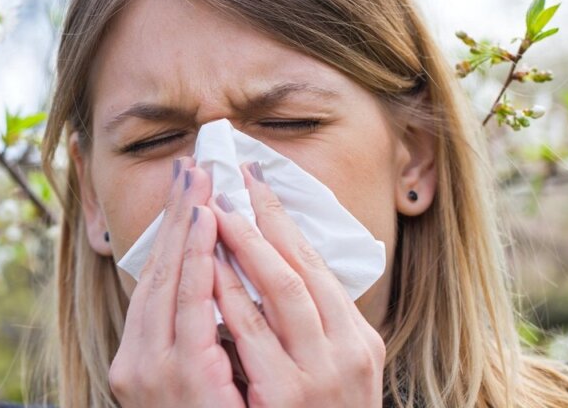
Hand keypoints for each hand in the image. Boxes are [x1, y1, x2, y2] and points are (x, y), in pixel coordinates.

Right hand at [109, 157, 244, 407]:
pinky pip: (190, 309)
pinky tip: (208, 228)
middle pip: (158, 273)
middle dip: (177, 218)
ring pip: (170, 282)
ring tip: (203, 185)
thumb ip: (202, 337)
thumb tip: (223, 287)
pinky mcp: (179, 378)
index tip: (190, 193)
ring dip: (188, 228)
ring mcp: (153, 372)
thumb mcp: (201, 378)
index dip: (174, 233)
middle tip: (193, 168)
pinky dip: (197, 263)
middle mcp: (137, 362)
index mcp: (142, 358)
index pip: (158, 282)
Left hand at [208, 161, 385, 406]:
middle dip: (263, 220)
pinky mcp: (288, 398)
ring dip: (245, 248)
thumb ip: (311, 327)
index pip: (318, 264)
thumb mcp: (331, 371)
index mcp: (358, 340)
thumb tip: (276, 268)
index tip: (257, 182)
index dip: (284, 220)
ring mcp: (319, 376)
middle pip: (302, 268)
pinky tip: (208, 270)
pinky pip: (252, 337)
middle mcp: (348, 352)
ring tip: (216, 210)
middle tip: (231, 181)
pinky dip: (231, 298)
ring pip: (282, 292)